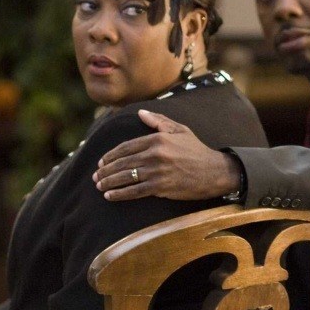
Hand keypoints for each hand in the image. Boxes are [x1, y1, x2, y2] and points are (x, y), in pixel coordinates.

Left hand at [92, 109, 240, 201]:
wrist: (214, 171)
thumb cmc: (196, 150)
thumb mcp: (180, 130)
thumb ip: (159, 121)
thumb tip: (141, 113)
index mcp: (157, 139)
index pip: (127, 146)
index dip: (111, 155)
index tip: (101, 161)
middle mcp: (155, 154)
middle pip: (123, 162)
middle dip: (106, 170)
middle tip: (95, 176)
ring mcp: (157, 171)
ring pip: (126, 177)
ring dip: (109, 182)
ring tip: (99, 186)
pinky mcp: (160, 187)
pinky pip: (135, 191)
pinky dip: (120, 194)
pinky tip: (110, 196)